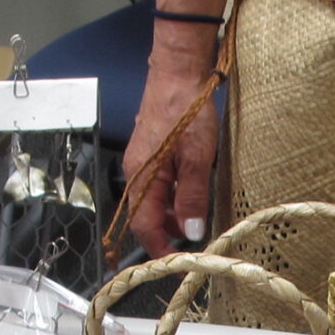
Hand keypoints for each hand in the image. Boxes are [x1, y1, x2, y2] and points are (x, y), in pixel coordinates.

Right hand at [122, 33, 221, 255]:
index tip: (179, 263)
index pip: (144, 227)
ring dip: (172, 217)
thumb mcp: (198, 156)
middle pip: (146, 218)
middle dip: (168, 234)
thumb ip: (192, 196)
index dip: (160, 249)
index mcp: (142, 177)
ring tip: (197, 219)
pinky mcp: (151, 155)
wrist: (178, 71)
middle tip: (196, 242)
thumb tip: (191, 232)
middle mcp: (136, 173)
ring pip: (153, 203)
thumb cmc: (186, 108)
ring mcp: (142, 164)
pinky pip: (158, 187)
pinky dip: (173, 199)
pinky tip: (191, 194)